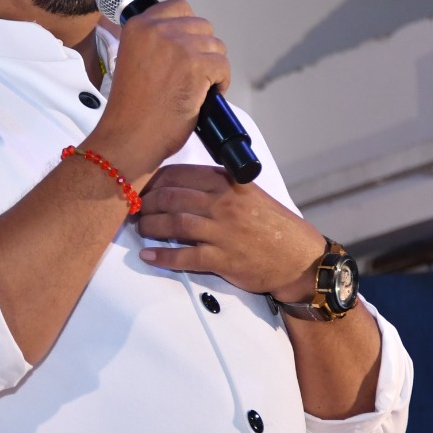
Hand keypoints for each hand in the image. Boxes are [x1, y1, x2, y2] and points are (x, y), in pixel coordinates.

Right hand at [83, 0, 229, 184]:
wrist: (129, 137)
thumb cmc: (131, 109)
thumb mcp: (133, 58)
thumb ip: (155, 42)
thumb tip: (187, 37)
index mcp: (138, 25)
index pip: (180, 8)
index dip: (188, 31)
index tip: (185, 51)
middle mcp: (157, 29)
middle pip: (202, 26)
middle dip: (202, 50)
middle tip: (191, 75)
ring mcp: (178, 46)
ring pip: (216, 46)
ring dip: (212, 68)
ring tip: (195, 88)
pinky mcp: (195, 65)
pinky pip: (223, 66)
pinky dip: (220, 83)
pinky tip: (202, 97)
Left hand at [136, 164, 324, 297]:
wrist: (300, 258)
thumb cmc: (274, 227)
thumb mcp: (249, 194)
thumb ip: (220, 185)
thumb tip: (183, 183)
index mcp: (229, 184)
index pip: (181, 174)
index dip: (155, 180)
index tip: (141, 185)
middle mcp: (224, 204)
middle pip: (172, 197)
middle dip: (146, 202)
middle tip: (132, 207)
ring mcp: (223, 232)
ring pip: (175, 224)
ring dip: (150, 226)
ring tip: (139, 227)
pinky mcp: (223, 259)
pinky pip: (185, 256)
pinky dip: (163, 256)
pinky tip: (148, 255)